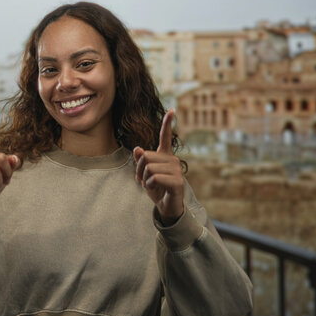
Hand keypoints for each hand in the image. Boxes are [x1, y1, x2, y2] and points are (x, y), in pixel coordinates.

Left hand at [133, 110, 183, 225]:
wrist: (167, 206)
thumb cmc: (156, 188)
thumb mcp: (144, 174)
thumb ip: (140, 161)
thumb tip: (137, 149)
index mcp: (165, 156)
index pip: (166, 137)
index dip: (167, 123)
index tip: (171, 109)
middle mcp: (173, 160)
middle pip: (146, 157)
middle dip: (140, 170)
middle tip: (146, 180)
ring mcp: (177, 170)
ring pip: (149, 168)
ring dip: (145, 179)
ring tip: (152, 185)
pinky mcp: (177, 181)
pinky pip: (155, 178)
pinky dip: (150, 185)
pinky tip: (157, 189)